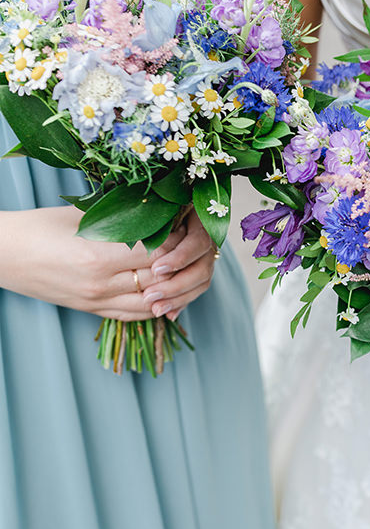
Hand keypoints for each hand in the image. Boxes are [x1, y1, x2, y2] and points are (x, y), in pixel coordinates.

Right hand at [0, 206, 214, 320]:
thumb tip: (163, 213)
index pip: (157, 253)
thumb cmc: (41, 227)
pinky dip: (156, 306)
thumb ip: (124, 219)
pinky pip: (134, 314)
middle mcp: (101, 283)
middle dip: (180, 262)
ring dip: (173, 288)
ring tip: (185, 269)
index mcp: (99, 255)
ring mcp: (96, 301)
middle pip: (159, 277)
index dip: (177, 240)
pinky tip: (168, 294)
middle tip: (192, 246)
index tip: (186, 226)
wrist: (4, 254)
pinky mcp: (91, 310)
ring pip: (152, 301)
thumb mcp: (84, 216)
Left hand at [142, 211, 217, 319]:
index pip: (199, 242)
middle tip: (150, 295)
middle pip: (203, 267)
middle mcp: (209, 238)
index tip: (157, 268)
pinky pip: (196, 289)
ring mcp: (206, 255)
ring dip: (179, 297)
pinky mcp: (199, 269)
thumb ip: (152, 224)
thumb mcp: (154, 209)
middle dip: (177, 284)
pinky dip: (182, 302)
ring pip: (202, 282)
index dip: (180, 257)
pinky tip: (168, 314)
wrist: (158, 207)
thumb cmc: (153, 204)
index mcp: (202, 219)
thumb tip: (144, 241)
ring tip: (155, 309)